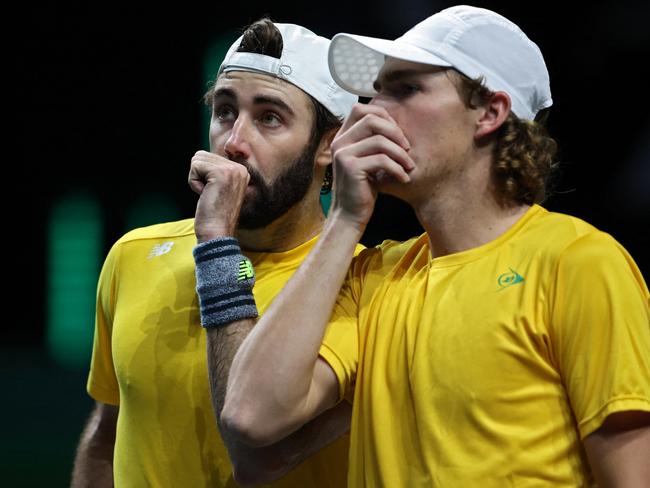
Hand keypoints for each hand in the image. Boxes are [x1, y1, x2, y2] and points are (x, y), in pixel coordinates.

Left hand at [189, 150, 249, 241]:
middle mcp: (240, 168)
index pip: (209, 157)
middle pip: (202, 155)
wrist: (217, 232)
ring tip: (208, 195)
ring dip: (196, 179)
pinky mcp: (221, 173)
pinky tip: (205, 195)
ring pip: (197, 159)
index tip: (214, 194)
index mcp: (241, 170)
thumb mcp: (219, 187)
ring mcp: (232, 170)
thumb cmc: (214, 214)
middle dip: (198, 176)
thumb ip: (214, 171)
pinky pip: (195, 167)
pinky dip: (194, 182)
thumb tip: (199, 156)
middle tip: (210, 195)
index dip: (203, 176)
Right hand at [329, 103, 413, 229]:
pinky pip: (382, 160)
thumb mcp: (366, 160)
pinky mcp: (350, 168)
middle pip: (372, 119)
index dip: (383, 116)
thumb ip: (372, 141)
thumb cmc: (363, 188)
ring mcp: (342, 154)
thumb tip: (395, 124)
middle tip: (407, 149)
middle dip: (395, 132)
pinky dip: (398, 169)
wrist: (350, 215)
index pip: (360, 109)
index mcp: (342, 137)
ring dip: (400, 153)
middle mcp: (339, 142)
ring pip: (380, 140)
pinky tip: (404, 178)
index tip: (397, 135)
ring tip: (409, 166)